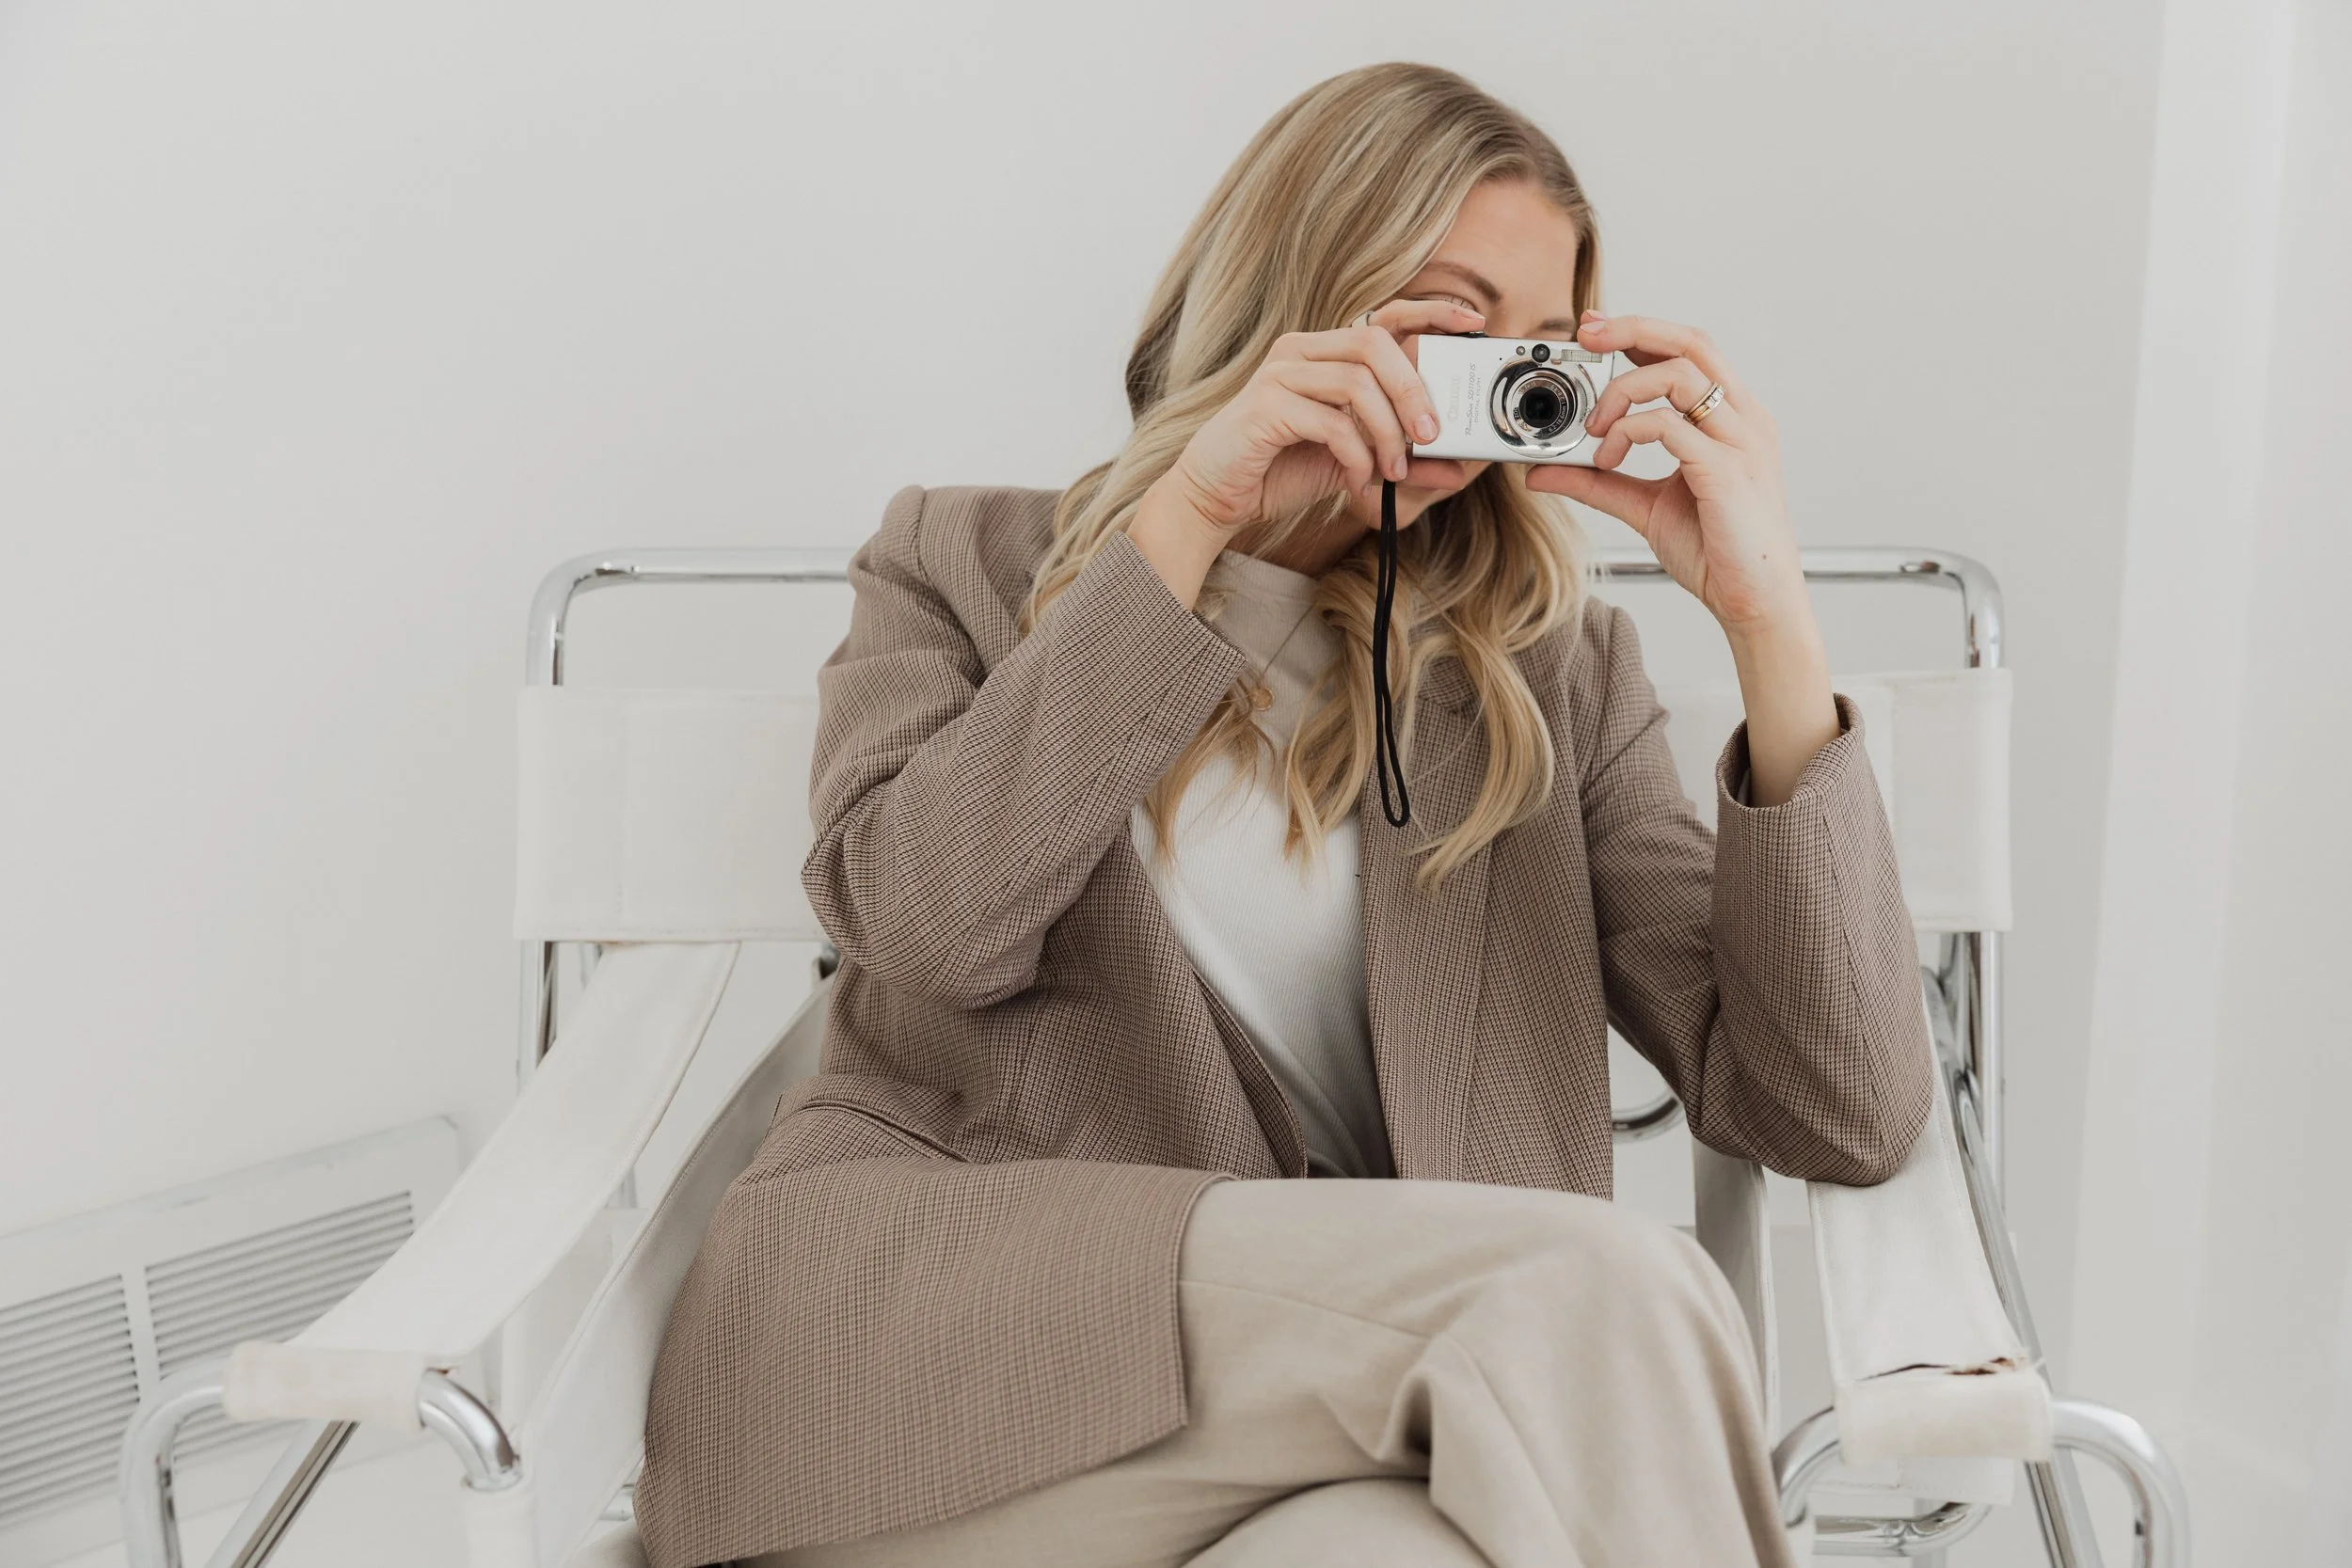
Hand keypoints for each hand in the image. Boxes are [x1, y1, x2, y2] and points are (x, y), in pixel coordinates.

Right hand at [1128, 300, 1480, 601]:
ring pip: (1355, 382)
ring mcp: (1279, 374)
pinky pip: (1329, 421)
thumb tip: (1458, 469)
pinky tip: (1359, 480)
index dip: (1432, 312)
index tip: (1474, 322)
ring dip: (1386, 431)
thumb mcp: (1354, 462)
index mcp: (1324, 353)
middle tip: (1432, 435)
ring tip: (1394, 470)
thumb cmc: (1281, 470)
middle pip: (1374, 343)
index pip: (1385, 317)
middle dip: (1413, 389)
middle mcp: (1301, 351)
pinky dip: (1355, 454)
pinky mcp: (1265, 407)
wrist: (1216, 498)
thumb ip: (1402, 458)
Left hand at [1527, 312, 1802, 634]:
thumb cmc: (1717, 550)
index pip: (1689, 350)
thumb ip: (1597, 482)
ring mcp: (1740, 440)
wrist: (1755, 601)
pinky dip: (1628, 431)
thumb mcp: (1643, 507)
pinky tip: (1608, 458)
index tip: (1594, 330)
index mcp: (1731, 418)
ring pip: (1679, 374)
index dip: (1641, 330)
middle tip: (1585, 336)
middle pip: (1691, 342)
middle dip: (1632, 328)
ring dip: (1623, 392)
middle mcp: (1742, 419)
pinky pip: (1670, 426)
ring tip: (1596, 430)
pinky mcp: (1726, 469)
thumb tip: (1543, 471)